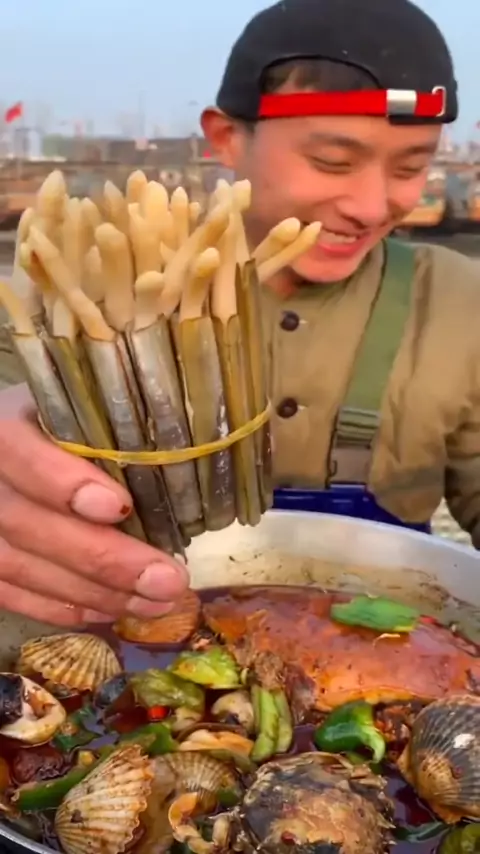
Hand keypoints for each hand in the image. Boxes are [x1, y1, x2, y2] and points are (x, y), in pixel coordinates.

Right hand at [0, 384, 188, 626]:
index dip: (61, 481)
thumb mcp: (89, 410)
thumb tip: (189, 457)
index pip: (17, 451)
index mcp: (4, 425)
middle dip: (101, 558)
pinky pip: (10, 593)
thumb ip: (118, 428)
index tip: (118, 506)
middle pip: (24, 522)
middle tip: (166, 579)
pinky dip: (63, 607)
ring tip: (155, 601)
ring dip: (93, 592)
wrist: (20, 449)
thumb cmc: (75, 424)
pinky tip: (112, 610)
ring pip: (18, 565)